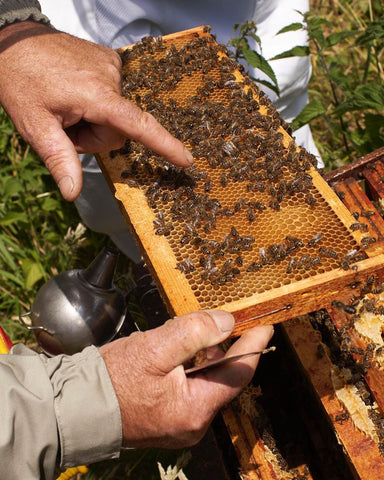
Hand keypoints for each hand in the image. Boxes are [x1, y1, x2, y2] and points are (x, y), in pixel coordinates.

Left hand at [0, 22, 192, 200]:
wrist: (13, 41)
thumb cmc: (20, 80)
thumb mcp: (35, 126)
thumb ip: (60, 159)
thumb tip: (73, 193)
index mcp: (95, 94)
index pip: (138, 125)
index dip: (165, 145)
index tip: (186, 160)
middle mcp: (111, 77)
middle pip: (118, 130)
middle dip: (94, 136)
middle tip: (65, 125)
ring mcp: (111, 65)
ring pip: (115, 115)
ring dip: (94, 119)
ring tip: (67, 107)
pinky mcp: (109, 59)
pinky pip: (113, 95)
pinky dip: (96, 103)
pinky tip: (75, 95)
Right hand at [100, 310, 272, 447]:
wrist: (75, 407)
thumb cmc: (112, 380)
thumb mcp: (155, 348)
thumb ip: (194, 332)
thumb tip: (226, 322)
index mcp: (195, 409)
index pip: (238, 373)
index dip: (253, 346)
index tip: (265, 327)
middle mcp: (193, 422)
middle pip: (221, 376)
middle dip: (220, 347)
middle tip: (216, 323)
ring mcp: (180, 422)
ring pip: (204, 379)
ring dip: (200, 354)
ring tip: (184, 335)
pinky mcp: (167, 417)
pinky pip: (189, 386)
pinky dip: (187, 365)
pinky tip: (173, 352)